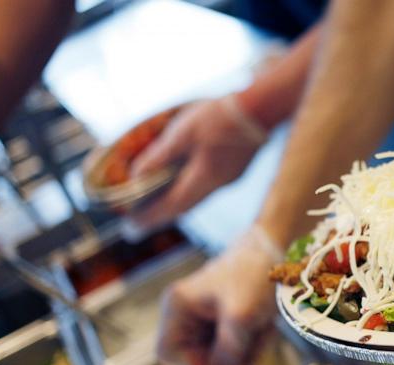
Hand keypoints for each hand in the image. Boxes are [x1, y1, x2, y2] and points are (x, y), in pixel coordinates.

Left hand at [124, 95, 269, 234]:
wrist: (260, 108)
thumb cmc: (218, 118)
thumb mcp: (182, 132)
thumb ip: (159, 155)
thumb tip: (136, 175)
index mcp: (204, 179)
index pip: (173, 206)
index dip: (151, 217)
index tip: (132, 227)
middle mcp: (217, 185)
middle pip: (185, 207)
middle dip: (161, 215)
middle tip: (140, 223)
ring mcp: (229, 178)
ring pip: (196, 197)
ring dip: (175, 203)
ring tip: (156, 206)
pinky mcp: (235, 169)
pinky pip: (206, 187)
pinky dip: (189, 190)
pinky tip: (181, 184)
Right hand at [157, 226, 282, 364]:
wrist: (276, 251)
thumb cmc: (253, 274)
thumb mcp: (242, 316)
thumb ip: (227, 352)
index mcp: (178, 308)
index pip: (168, 354)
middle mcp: (185, 318)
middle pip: (198, 363)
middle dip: (230, 360)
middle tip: (255, 344)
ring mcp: (205, 325)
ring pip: (222, 363)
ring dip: (248, 353)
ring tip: (263, 328)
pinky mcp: (225, 329)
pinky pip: (237, 355)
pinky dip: (255, 347)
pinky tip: (265, 328)